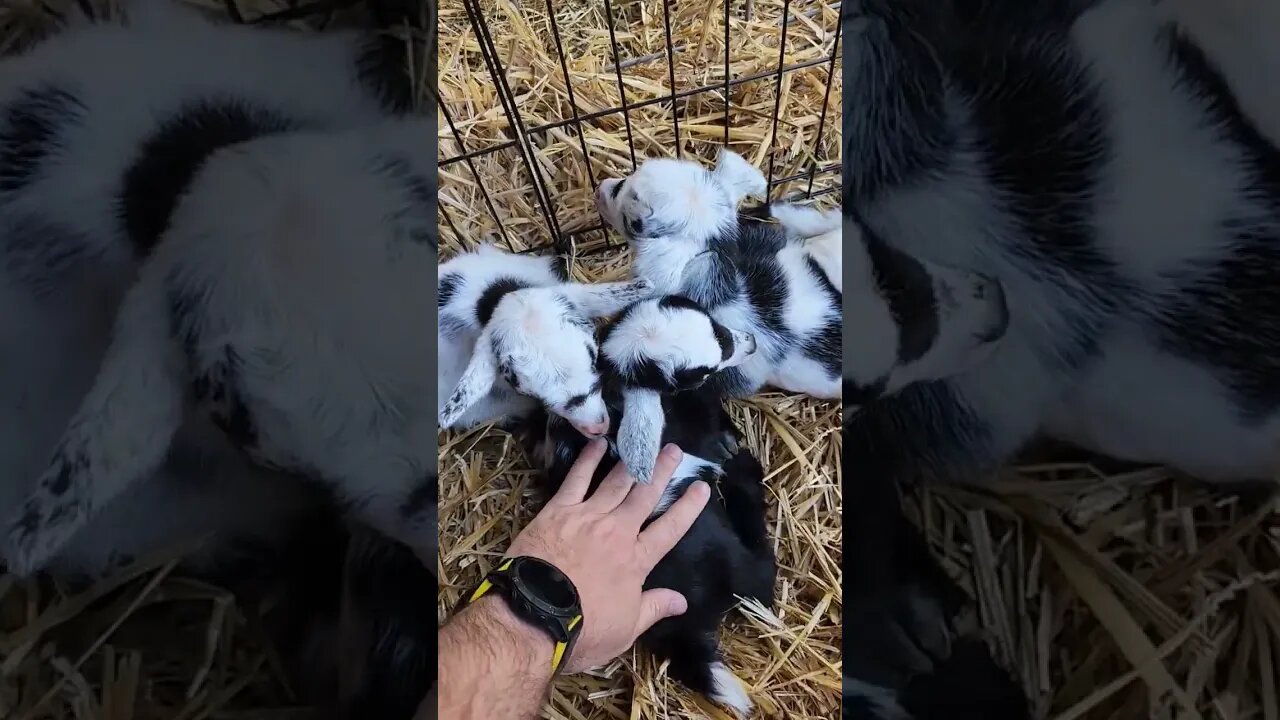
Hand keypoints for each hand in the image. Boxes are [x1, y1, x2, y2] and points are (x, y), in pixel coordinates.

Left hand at [504, 439, 709, 673]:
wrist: (532, 617)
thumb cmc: (582, 629)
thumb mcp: (626, 629)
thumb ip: (654, 608)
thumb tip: (682, 601)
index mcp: (636, 560)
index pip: (670, 528)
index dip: (688, 507)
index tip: (702, 487)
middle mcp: (617, 531)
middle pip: (646, 495)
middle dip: (663, 471)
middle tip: (675, 450)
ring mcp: (587, 517)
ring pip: (616, 482)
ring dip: (634, 461)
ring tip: (647, 444)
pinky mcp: (558, 511)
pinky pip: (577, 479)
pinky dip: (588, 460)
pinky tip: (598, 444)